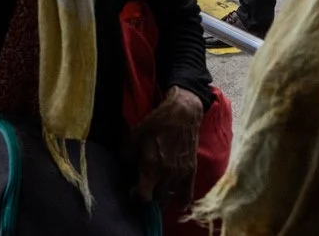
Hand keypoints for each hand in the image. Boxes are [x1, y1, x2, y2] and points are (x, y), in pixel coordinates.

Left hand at [131, 86, 204, 203]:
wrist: (183, 112)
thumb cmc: (156, 122)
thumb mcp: (134, 135)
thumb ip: (127, 154)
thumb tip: (127, 166)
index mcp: (151, 167)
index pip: (143, 197)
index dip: (136, 197)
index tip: (132, 192)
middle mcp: (167, 175)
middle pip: (156, 198)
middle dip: (148, 197)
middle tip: (143, 190)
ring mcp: (180, 174)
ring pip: (169, 196)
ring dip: (161, 197)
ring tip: (155, 194)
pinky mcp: (191, 169)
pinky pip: (188, 192)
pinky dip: (183, 201)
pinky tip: (180, 206)